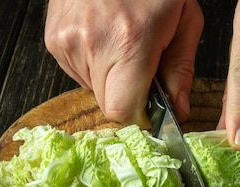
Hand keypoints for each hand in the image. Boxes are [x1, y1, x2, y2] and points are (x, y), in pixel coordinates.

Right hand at [44, 0, 203, 126]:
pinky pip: (78, 72)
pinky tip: (104, 37)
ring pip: (93, 89)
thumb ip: (181, 70)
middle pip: (108, 104)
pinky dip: (93, 64)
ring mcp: (67, 41)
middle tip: (141, 66)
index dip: (139, 115)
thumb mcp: (185, 19)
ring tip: (121, 43)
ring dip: (110, 78)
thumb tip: (178, 110)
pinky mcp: (54, 39)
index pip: (122, 111)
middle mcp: (92, 43)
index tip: (151, 108)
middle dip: (128, 95)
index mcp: (130, 41)